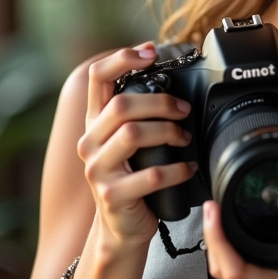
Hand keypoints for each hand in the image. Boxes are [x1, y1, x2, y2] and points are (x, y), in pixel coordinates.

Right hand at [76, 42, 196, 250]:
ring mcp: (98, 170)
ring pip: (132, 134)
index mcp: (95, 123)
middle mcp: (90, 143)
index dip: (121, 58)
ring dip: (167, 132)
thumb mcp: (128, 141)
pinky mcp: (112, 195)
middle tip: (183, 110)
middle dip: (159, 103)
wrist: (121, 227)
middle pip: (121, 105)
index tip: (148, 51)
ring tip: (184, 139)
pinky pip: (150, 175)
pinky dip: (176, 170)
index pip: (95, 78)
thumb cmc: (132, 176)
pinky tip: (187, 168)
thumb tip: (170, 75)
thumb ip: (138, 112)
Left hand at [203, 188, 277, 278]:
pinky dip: (226, 256)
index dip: (220, 241)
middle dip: (212, 238)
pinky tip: (227, 233)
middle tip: (211, 205)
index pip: (240, 270)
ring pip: (226, 277)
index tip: (215, 212)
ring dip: (217, 247)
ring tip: (216, 214)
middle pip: (224, 272)